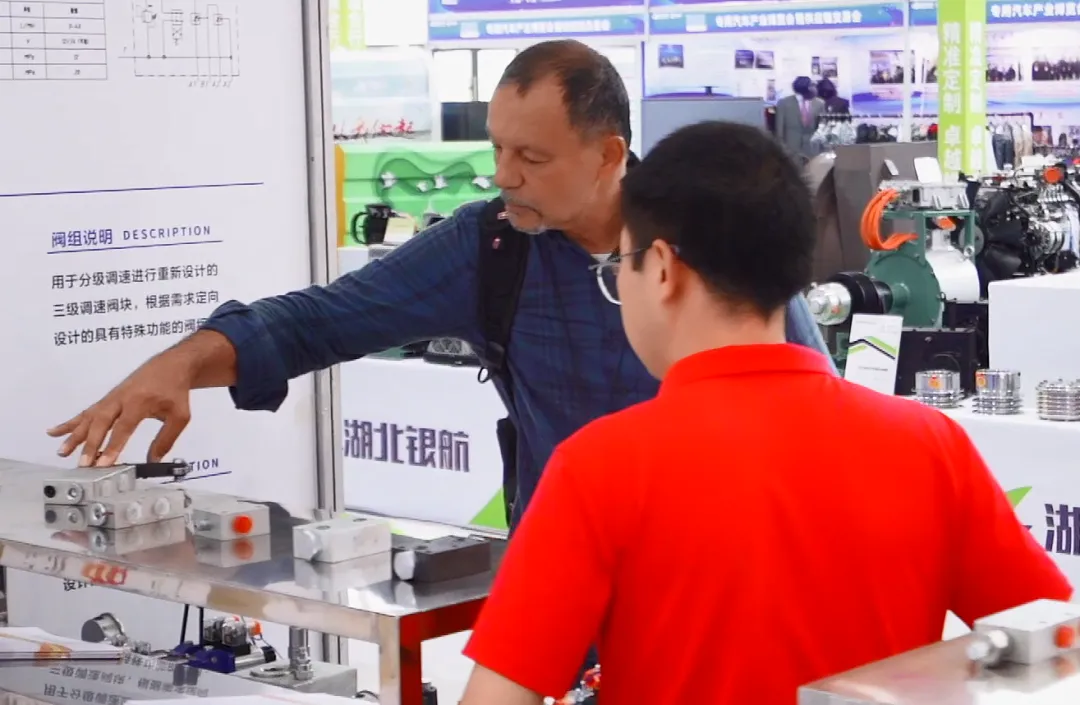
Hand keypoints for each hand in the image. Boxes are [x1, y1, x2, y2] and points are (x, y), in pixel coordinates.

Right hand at [47, 354, 194, 466]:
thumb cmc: (174, 391)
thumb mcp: (179, 416)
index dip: (112, 446)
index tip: (103, 463)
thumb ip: (166, 439)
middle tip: (82, 464)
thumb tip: (153, 461)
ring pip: (89, 417)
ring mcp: (111, 398)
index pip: (123, 427)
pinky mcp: (107, 399)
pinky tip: (54, 431)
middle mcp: (121, 398)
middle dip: (90, 444)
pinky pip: (87, 411)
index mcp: (139, 401)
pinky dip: (71, 422)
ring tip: (62, 452)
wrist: (171, 365)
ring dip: (75, 435)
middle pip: (101, 422)